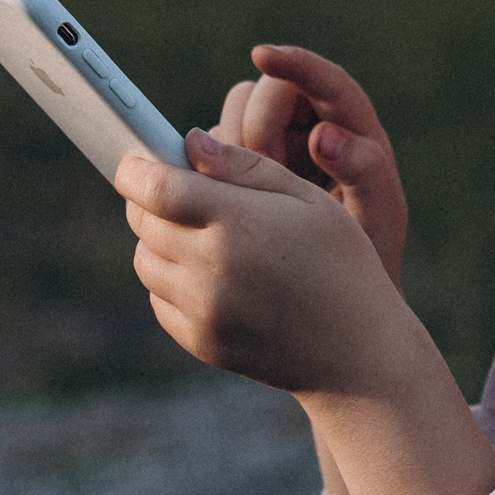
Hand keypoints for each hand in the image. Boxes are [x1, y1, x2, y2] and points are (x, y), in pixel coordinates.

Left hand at [120, 133, 494, 494]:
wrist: (358, 353)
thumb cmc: (341, 263)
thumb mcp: (308, 199)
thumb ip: (244, 165)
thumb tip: (190, 141)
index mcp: (238, 223)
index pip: (155, 188)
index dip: (136, 169)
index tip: (136, 161)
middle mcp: (210, 269)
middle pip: (143, 222)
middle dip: (151, 201)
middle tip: (178, 192)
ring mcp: (202, 311)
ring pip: (145, 261)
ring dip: (159, 242)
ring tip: (201, 234)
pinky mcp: (200, 342)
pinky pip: (159, 300)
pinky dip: (172, 282)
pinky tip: (212, 275)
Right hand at [212, 46, 407, 286]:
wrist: (340, 299)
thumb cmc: (370, 257)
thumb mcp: (376, 219)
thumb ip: (361, 173)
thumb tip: (325, 134)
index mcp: (353, 130)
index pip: (323, 80)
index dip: (294, 63)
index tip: (263, 56)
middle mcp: (309, 130)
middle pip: (264, 94)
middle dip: (256, 127)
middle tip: (267, 172)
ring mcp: (271, 151)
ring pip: (231, 121)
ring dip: (231, 154)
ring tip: (254, 199)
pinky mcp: (241, 171)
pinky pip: (211, 154)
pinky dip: (212, 172)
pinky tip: (228, 204)